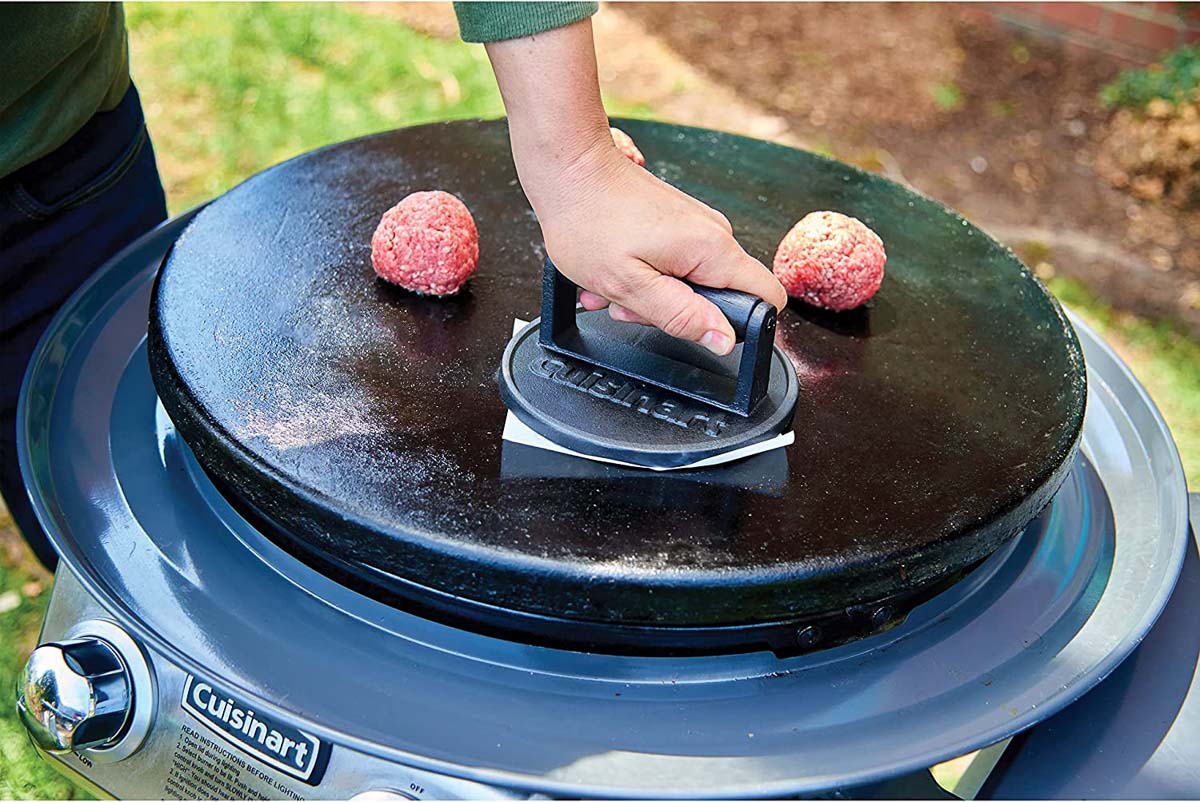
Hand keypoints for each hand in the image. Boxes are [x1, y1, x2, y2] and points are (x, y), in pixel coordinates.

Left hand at [485, 18, 784, 355]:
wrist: (569, 168)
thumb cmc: (589, 220)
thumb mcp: (630, 285)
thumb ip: (681, 315)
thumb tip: (724, 340)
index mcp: (712, 249)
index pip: (767, 298)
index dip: (741, 325)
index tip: (697, 327)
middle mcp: (713, 234)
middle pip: (721, 297)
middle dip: (677, 313)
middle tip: (632, 303)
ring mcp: (696, 227)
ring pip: (691, 284)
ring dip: (652, 296)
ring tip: (613, 286)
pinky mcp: (678, 224)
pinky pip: (675, 266)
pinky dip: (645, 277)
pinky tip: (615, 271)